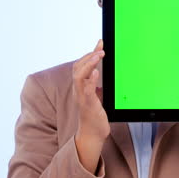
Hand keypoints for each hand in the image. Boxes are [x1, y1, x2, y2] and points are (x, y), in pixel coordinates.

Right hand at [72, 39, 108, 173]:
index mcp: (81, 87)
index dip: (90, 53)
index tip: (100, 43)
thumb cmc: (93, 116)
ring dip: (89, 64)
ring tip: (98, 55)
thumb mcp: (96, 96)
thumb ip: (95, 84)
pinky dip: (90, 81)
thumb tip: (100, 73)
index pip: (83, 65)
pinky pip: (86, 91)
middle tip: (100, 48)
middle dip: (89, 55)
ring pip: (79, 77)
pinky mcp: (88, 106)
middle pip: (78, 68)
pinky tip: (97, 73)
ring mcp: (82, 98)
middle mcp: (79, 90)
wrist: (92, 134)